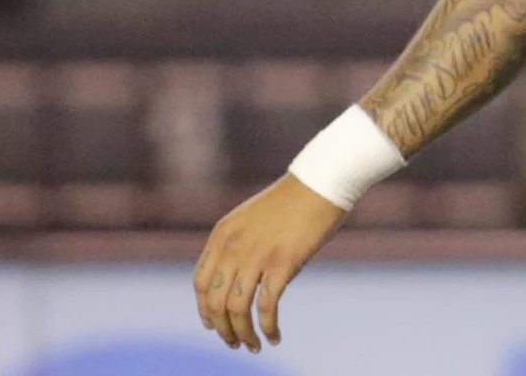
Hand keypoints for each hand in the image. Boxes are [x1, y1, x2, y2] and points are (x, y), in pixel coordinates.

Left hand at [194, 173, 348, 351]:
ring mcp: (256, 255)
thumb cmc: (295, 198)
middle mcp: (232, 247)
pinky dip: (267, 327)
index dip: (205, 310)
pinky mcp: (282, 263)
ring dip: (242, 334)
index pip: (201, 284)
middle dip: (223, 329)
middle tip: (235, 343)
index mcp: (222, 235)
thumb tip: (240, 279)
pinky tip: (274, 336)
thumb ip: (239, 245)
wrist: (323, 179)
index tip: (214, 325)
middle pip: (215, 302)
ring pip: (237, 309)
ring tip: (253, 346)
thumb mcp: (253, 219)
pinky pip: (266, 306)